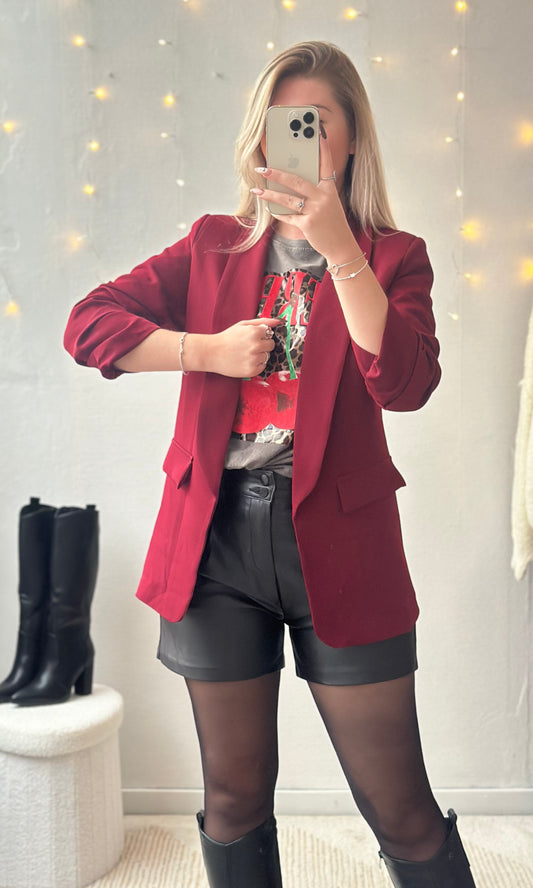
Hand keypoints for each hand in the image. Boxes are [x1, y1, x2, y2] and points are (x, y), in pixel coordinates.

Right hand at [207, 317, 282, 377]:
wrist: (212, 353)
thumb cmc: (227, 338)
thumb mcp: (243, 325)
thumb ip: (262, 322)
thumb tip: (279, 321)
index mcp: (254, 332)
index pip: (270, 334)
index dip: (261, 335)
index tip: (251, 337)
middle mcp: (256, 346)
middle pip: (271, 345)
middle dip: (263, 345)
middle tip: (249, 346)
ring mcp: (254, 359)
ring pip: (267, 356)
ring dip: (259, 355)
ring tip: (245, 354)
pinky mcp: (252, 370)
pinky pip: (262, 367)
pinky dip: (256, 365)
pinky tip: (245, 361)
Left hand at [251, 134, 357, 261]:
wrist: (341, 246)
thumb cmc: (332, 222)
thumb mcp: (329, 203)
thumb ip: (315, 191)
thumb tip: (291, 181)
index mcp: (329, 189)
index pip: (326, 164)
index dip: (322, 148)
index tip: (317, 132)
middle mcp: (323, 197)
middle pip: (296, 181)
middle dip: (277, 174)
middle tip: (263, 168)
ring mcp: (316, 211)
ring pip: (288, 199)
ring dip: (270, 195)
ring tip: (257, 190)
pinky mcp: (308, 224)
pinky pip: (288, 216)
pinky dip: (278, 213)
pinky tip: (269, 208)